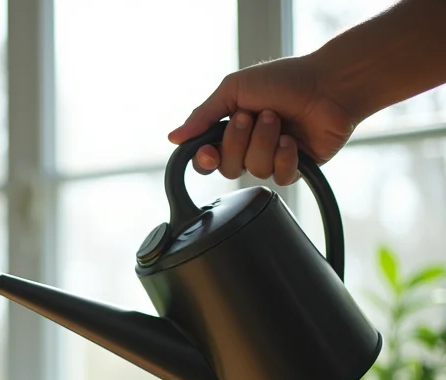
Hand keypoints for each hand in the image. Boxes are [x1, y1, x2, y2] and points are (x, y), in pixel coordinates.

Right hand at [167, 55, 357, 185]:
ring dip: (266, 141)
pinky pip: (279, 177)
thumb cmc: (284, 80)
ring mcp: (271, 158)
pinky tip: (293, 139)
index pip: (206, 159)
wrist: (329, 85)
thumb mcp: (234, 89)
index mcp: (230, 129)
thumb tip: (174, 137)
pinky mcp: (293, 168)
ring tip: (280, 120)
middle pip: (228, 168)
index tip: (210, 150)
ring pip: (255, 170)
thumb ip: (203, 115)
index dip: (205, 160)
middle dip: (240, 141)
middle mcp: (248, 147)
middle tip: (254, 116)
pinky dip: (285, 156)